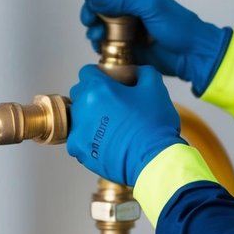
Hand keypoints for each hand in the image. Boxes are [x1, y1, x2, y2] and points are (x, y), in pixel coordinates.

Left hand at [67, 65, 184, 185]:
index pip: (87, 72)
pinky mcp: (80, 151)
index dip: (101, 75)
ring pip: (78, 117)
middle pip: (80, 94)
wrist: (153, 161)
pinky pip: (80, 139)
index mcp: (97, 89)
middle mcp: (82, 108)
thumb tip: (136, 72)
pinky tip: (110, 142)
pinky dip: (91, 139)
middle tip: (115, 104)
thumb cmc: (154, 125)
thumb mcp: (155, 88)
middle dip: (94, 96)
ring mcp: (78, 132)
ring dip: (91, 118)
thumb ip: (143, 72)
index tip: (111, 83)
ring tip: (114, 127)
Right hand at [80, 0, 228, 92]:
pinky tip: (101, 46)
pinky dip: (100, 45)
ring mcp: (127, 28)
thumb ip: (123, 0)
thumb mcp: (151, 7)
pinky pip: (106, 44)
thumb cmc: (181, 27)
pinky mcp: (127, 46)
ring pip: (100, 26)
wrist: (192, 55)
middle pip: (99, 6)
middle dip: (90, 11)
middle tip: (89, 19)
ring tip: (97, 34)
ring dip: (93, 29)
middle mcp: (129, 9)